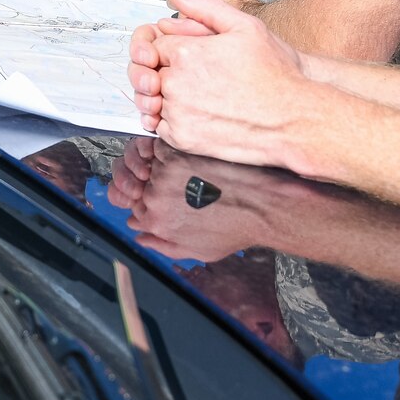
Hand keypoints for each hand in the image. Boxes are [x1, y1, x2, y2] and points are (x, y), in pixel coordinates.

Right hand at [109, 137, 317, 262]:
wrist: (262, 207)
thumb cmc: (236, 229)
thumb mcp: (197, 250)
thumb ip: (163, 246)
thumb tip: (142, 240)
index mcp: (156, 222)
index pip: (137, 210)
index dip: (152, 206)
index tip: (168, 201)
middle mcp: (156, 197)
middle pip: (141, 187)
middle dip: (156, 187)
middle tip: (183, 187)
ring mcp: (166, 173)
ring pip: (151, 166)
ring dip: (164, 167)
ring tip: (191, 174)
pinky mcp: (179, 154)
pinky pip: (161, 148)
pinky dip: (171, 151)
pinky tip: (192, 160)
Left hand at [128, 0, 311, 166]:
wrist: (294, 119)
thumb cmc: (275, 75)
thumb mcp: (246, 27)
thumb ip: (207, 8)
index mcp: (187, 52)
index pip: (153, 44)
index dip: (167, 47)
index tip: (184, 54)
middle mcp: (176, 83)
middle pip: (149, 71)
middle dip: (164, 70)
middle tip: (193, 76)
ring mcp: (178, 113)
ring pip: (152, 99)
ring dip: (165, 96)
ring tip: (196, 94)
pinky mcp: (182, 139)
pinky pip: (159, 126)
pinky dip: (169, 119)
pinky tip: (194, 112)